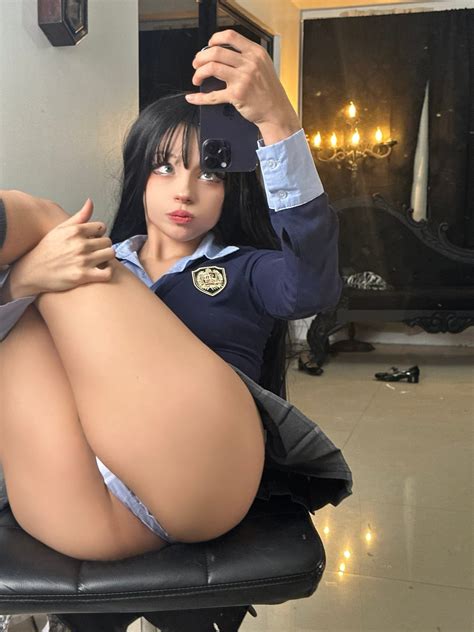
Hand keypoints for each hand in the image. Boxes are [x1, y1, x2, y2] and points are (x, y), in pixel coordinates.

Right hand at [10, 199, 114, 294]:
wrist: (32, 271)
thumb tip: (90, 202)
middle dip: (103, 246)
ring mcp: (82, 260)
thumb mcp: (60, 229)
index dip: (98, 234)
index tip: (92, 239)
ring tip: (98, 261)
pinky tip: (99, 271)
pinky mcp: (83, 276)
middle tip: (94, 252)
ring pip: (110, 254)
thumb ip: (79, 216)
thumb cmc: (46, 250)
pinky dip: (107, 272)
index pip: (102, 227)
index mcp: (75, 231)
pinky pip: (107, 273)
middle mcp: (80, 244)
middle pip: (107, 241)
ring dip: (106, 258)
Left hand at [185, 30, 300, 142]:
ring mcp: (243, 79)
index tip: (208, 45)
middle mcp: (249, 63)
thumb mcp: (263, 66)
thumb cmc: (270, 92)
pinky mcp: (236, 95)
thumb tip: (223, 53)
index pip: (230, 36)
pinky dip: (199, 97)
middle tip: (196, 64)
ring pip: (211, 67)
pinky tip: (193, 97)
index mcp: (255, 53)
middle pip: (216, 51)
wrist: (276, 112)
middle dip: (201, 57)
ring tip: (197, 78)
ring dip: (199, 72)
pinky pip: (212, 95)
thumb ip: (247, 57)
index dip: (214, 39)